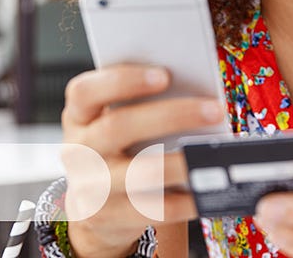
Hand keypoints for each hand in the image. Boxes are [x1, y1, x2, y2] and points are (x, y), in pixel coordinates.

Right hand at [60, 64, 225, 257]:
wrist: (95, 207)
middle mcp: (79, 150)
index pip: (85, 92)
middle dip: (171, 115)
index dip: (122, 81)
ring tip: (212, 153)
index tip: (164, 75)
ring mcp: (90, 186)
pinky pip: (152, 209)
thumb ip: (140, 104)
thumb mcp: (114, 122)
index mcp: (79, 116)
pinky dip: (184, 200)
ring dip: (181, 162)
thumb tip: (195, 94)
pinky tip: (205, 190)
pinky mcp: (108, 217)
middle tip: (213, 110)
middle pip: (119, 126)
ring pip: (139, 172)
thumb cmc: (117, 149)